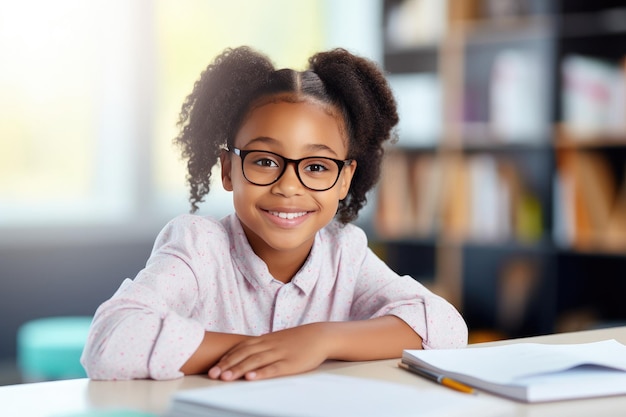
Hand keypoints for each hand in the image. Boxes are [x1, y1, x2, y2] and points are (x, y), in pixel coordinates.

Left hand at [208, 323, 330, 380]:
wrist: (320, 336)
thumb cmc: (298, 339)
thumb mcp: (277, 339)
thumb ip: (262, 344)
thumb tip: (247, 348)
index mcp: (265, 339)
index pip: (241, 348)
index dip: (226, 357)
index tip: (213, 366)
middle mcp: (269, 345)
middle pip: (244, 354)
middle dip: (227, 365)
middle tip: (213, 374)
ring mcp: (279, 354)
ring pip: (255, 361)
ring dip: (239, 369)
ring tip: (226, 377)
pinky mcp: (290, 363)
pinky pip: (274, 368)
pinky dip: (261, 373)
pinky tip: (251, 377)